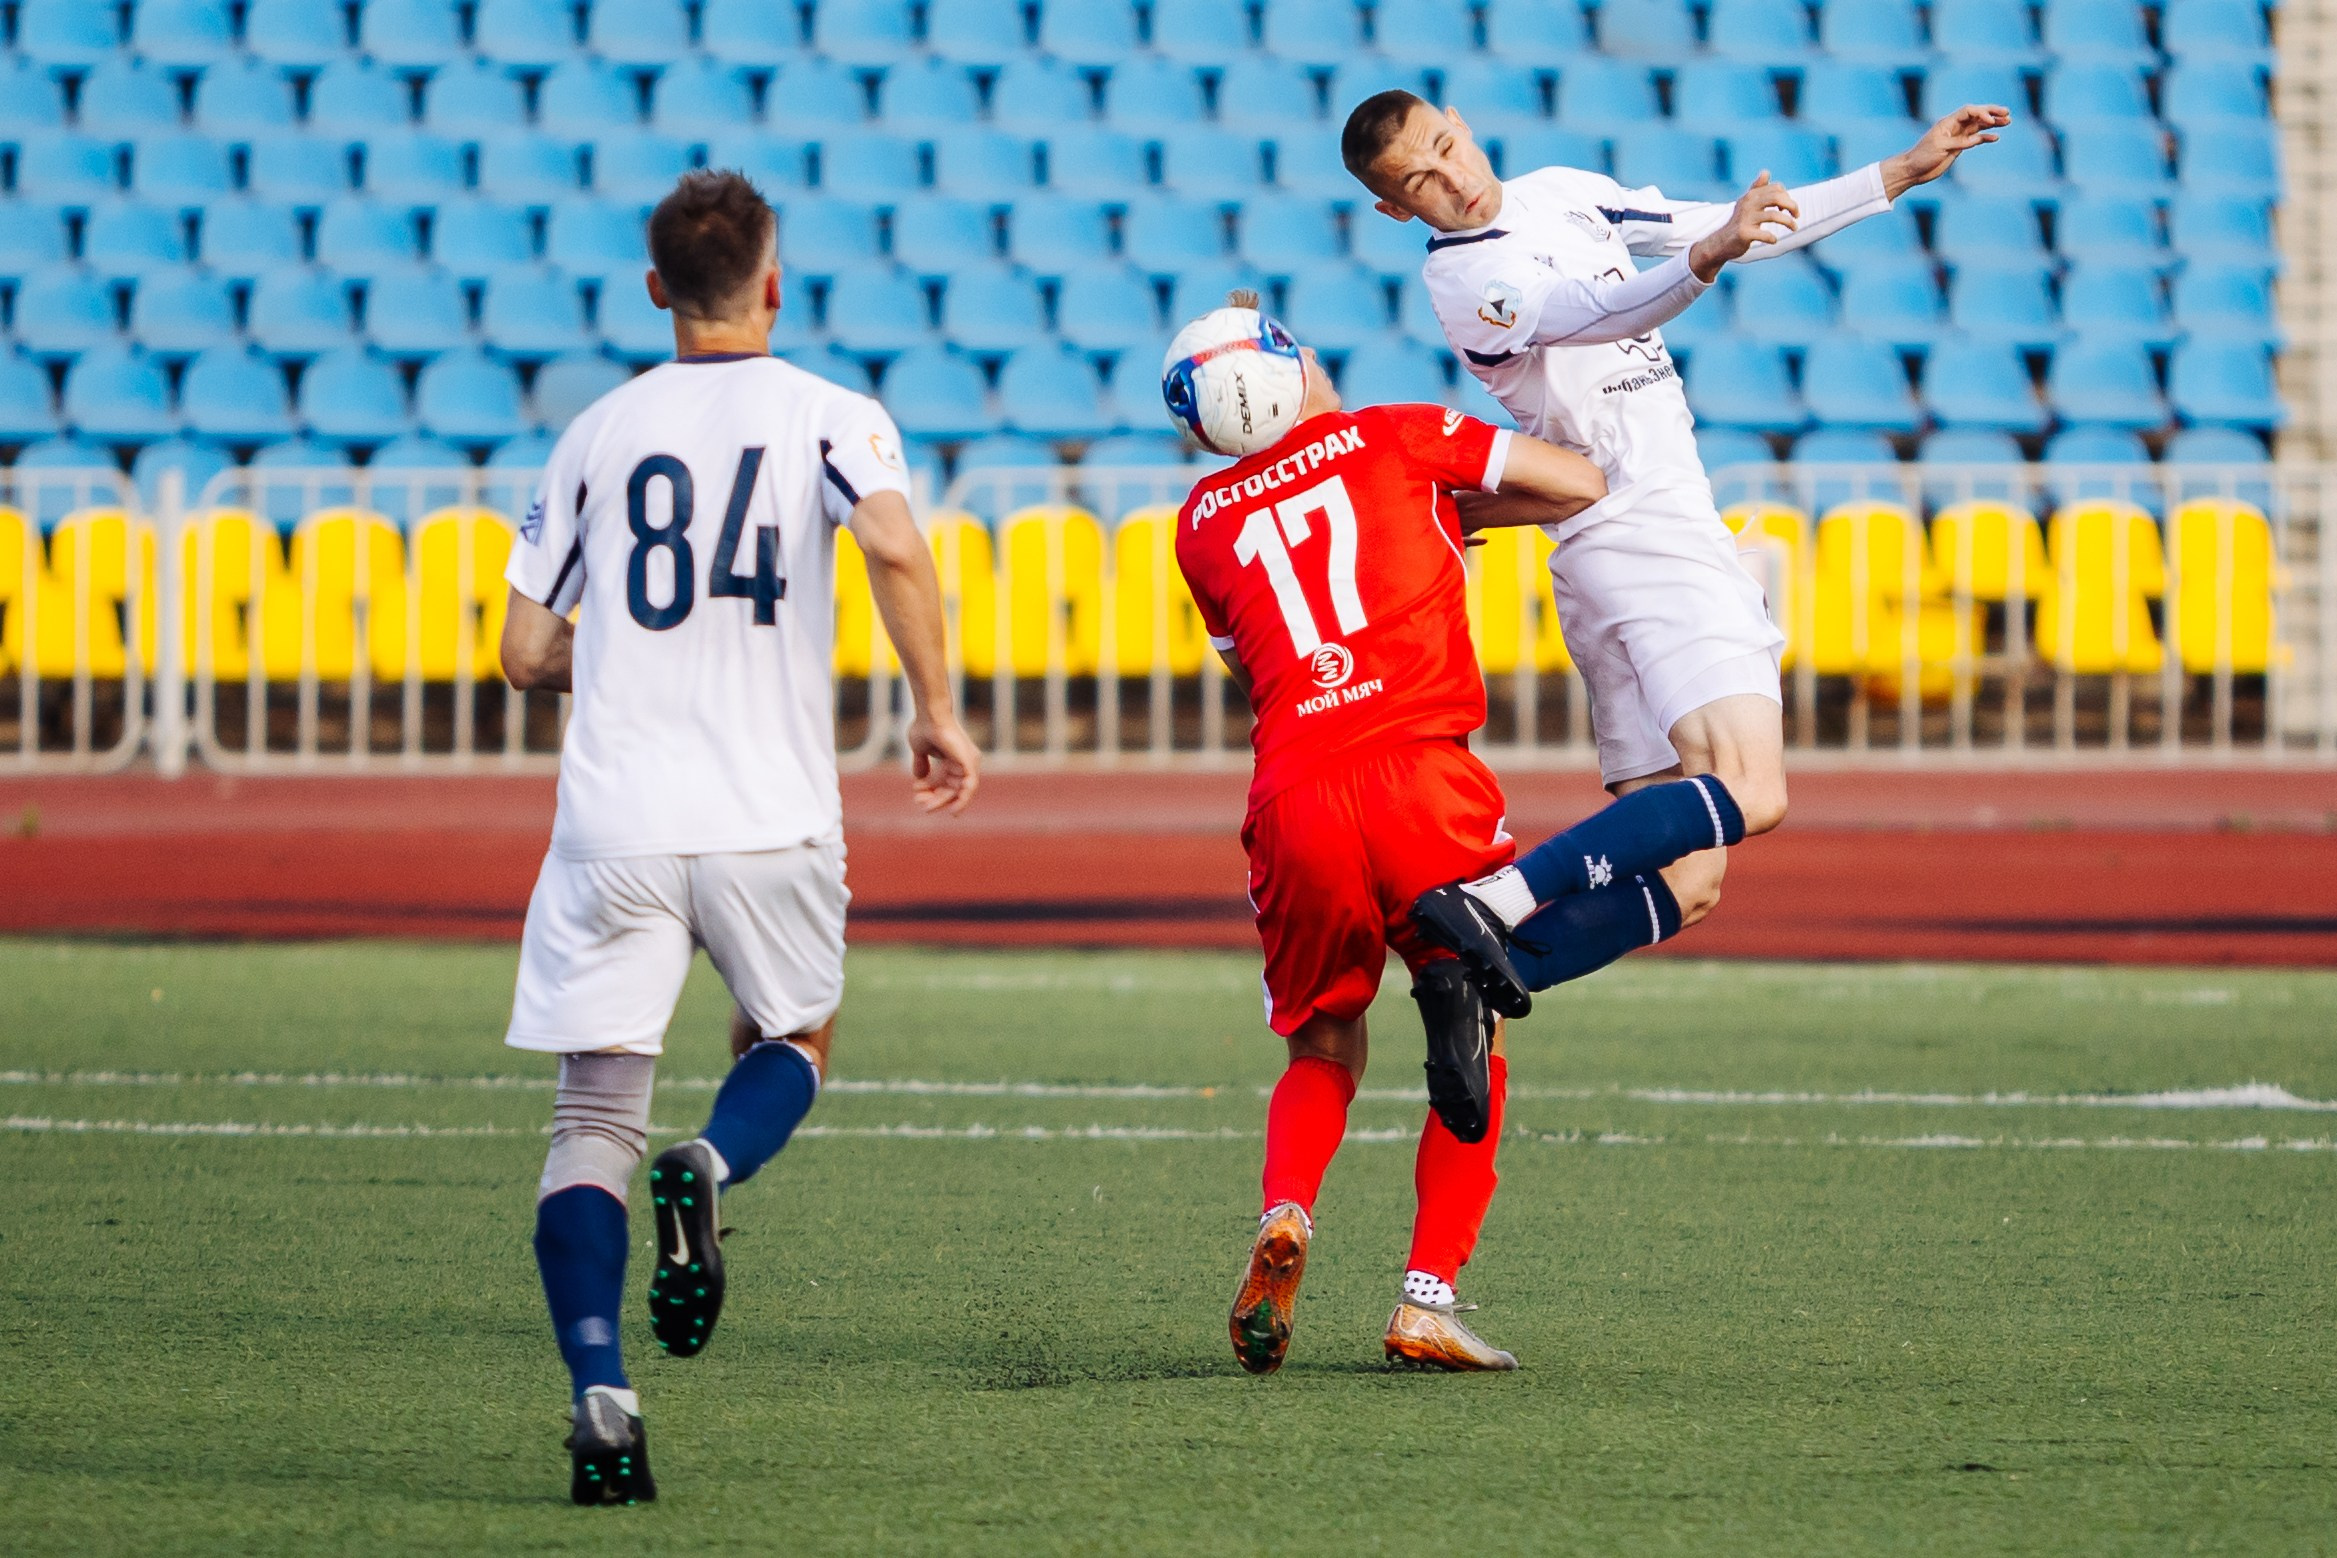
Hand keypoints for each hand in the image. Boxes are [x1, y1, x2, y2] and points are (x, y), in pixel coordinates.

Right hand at [905, 712, 979, 815]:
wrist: (929, 715)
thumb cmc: (925, 726)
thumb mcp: (920, 749)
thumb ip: (921, 763)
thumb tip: (919, 778)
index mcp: (952, 758)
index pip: (944, 781)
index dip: (930, 790)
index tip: (916, 794)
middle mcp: (963, 761)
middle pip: (951, 788)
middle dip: (934, 798)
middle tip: (918, 802)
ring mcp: (968, 762)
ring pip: (959, 791)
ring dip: (942, 800)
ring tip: (926, 807)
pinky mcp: (970, 762)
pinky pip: (970, 786)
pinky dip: (963, 799)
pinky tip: (953, 810)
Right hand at [1688, 173, 1799, 281]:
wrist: (1721, 242)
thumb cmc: (1739, 221)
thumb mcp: (1747, 202)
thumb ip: (1757, 187)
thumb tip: (1765, 171)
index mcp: (1751, 195)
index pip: (1777, 189)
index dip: (1787, 197)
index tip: (1787, 208)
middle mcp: (1748, 204)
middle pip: (1777, 198)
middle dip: (1792, 206)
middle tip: (1797, 216)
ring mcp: (1746, 219)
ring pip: (1774, 216)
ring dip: (1788, 222)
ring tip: (1794, 228)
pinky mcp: (1744, 233)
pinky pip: (1765, 234)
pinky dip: (1772, 238)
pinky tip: (1774, 240)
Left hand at [1882, 105, 2013, 196]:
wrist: (1913, 170)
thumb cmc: (1922, 157)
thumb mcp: (1940, 148)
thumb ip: (1958, 142)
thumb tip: (1976, 139)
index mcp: (1948, 123)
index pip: (1968, 111)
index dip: (1981, 113)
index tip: (1991, 122)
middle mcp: (1954, 127)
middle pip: (1976, 115)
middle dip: (1991, 112)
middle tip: (2007, 112)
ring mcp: (1957, 136)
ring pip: (1978, 126)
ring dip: (1992, 123)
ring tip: (2007, 122)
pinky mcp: (1959, 147)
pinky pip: (1975, 139)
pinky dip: (1985, 137)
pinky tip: (1996, 138)